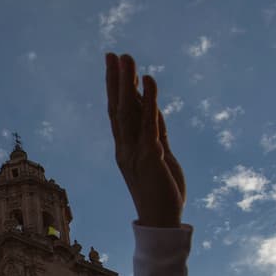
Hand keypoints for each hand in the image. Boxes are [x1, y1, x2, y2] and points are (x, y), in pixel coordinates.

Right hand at [105, 53, 185, 227]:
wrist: (162, 222)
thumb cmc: (161, 191)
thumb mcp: (159, 156)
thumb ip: (155, 133)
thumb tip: (153, 109)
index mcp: (125, 149)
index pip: (118, 113)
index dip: (114, 89)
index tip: (113, 65)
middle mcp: (125, 148)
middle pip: (118, 108)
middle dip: (116, 80)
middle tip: (114, 54)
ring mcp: (135, 152)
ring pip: (128, 111)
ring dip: (127, 83)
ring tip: (126, 59)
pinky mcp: (150, 157)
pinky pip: (149, 123)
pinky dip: (148, 100)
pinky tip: (149, 80)